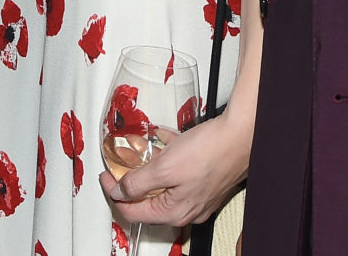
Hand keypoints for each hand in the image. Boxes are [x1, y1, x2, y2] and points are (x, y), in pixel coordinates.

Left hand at [99, 113, 248, 229]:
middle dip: (131, 180)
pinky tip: (166, 142)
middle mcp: (187, 209)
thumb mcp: (164, 167)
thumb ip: (138, 182)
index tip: (106, 175)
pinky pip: (179, 173)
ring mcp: (197, 195)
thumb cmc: (210, 152)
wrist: (241, 135)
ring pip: (164, 185)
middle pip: (148, 200)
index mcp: (174, 212)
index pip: (132, 212)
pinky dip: (169, 159)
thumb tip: (119, 191)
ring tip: (142, 150)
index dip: (113, 192)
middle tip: (121, 163)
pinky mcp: (205, 179)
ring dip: (150, 167)